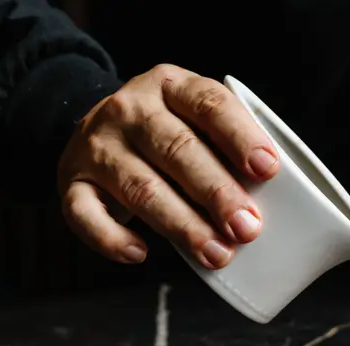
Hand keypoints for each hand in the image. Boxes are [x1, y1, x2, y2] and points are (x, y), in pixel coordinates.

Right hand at [57, 64, 279, 268]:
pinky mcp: (72, 182)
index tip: (267, 169)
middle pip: (177, 150)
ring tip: (216, 254)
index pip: (209, 104)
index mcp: (171, 86)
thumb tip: (278, 204)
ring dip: (182, 225)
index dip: (239, 136)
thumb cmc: (167, 136)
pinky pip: (85, 214)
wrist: (95, 130)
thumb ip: (227, 150)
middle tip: (247, 228)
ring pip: (140, 188)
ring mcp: (98, 147)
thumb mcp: (196, 123)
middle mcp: (130, 110)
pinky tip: (140, 254)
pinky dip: (111, 239)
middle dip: (216, 193)